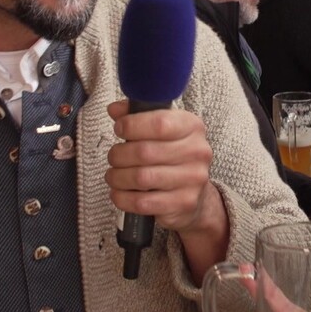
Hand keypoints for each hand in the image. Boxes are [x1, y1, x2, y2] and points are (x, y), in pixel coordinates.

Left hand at [105, 100, 214, 233]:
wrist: (196, 193)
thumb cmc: (172, 155)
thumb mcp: (161, 128)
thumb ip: (137, 114)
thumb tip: (114, 109)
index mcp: (192, 126)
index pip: (160, 123)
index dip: (132, 125)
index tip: (119, 128)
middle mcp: (197, 152)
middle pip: (145, 151)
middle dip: (119, 154)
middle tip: (113, 157)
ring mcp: (193, 179)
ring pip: (141, 178)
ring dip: (117, 177)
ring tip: (113, 175)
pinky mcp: (184, 203)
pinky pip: (142, 203)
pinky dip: (122, 198)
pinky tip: (119, 193)